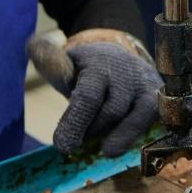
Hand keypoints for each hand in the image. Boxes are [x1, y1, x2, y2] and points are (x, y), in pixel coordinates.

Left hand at [50, 34, 162, 156]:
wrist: (119, 60)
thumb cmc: (87, 71)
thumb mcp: (66, 64)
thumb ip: (50, 61)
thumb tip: (32, 45)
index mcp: (99, 63)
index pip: (89, 95)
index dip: (76, 122)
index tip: (63, 146)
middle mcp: (128, 72)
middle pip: (111, 112)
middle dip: (90, 130)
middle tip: (75, 139)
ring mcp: (147, 85)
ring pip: (134, 118)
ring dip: (111, 136)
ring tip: (95, 140)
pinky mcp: (159, 99)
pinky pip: (150, 122)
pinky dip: (132, 137)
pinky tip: (115, 146)